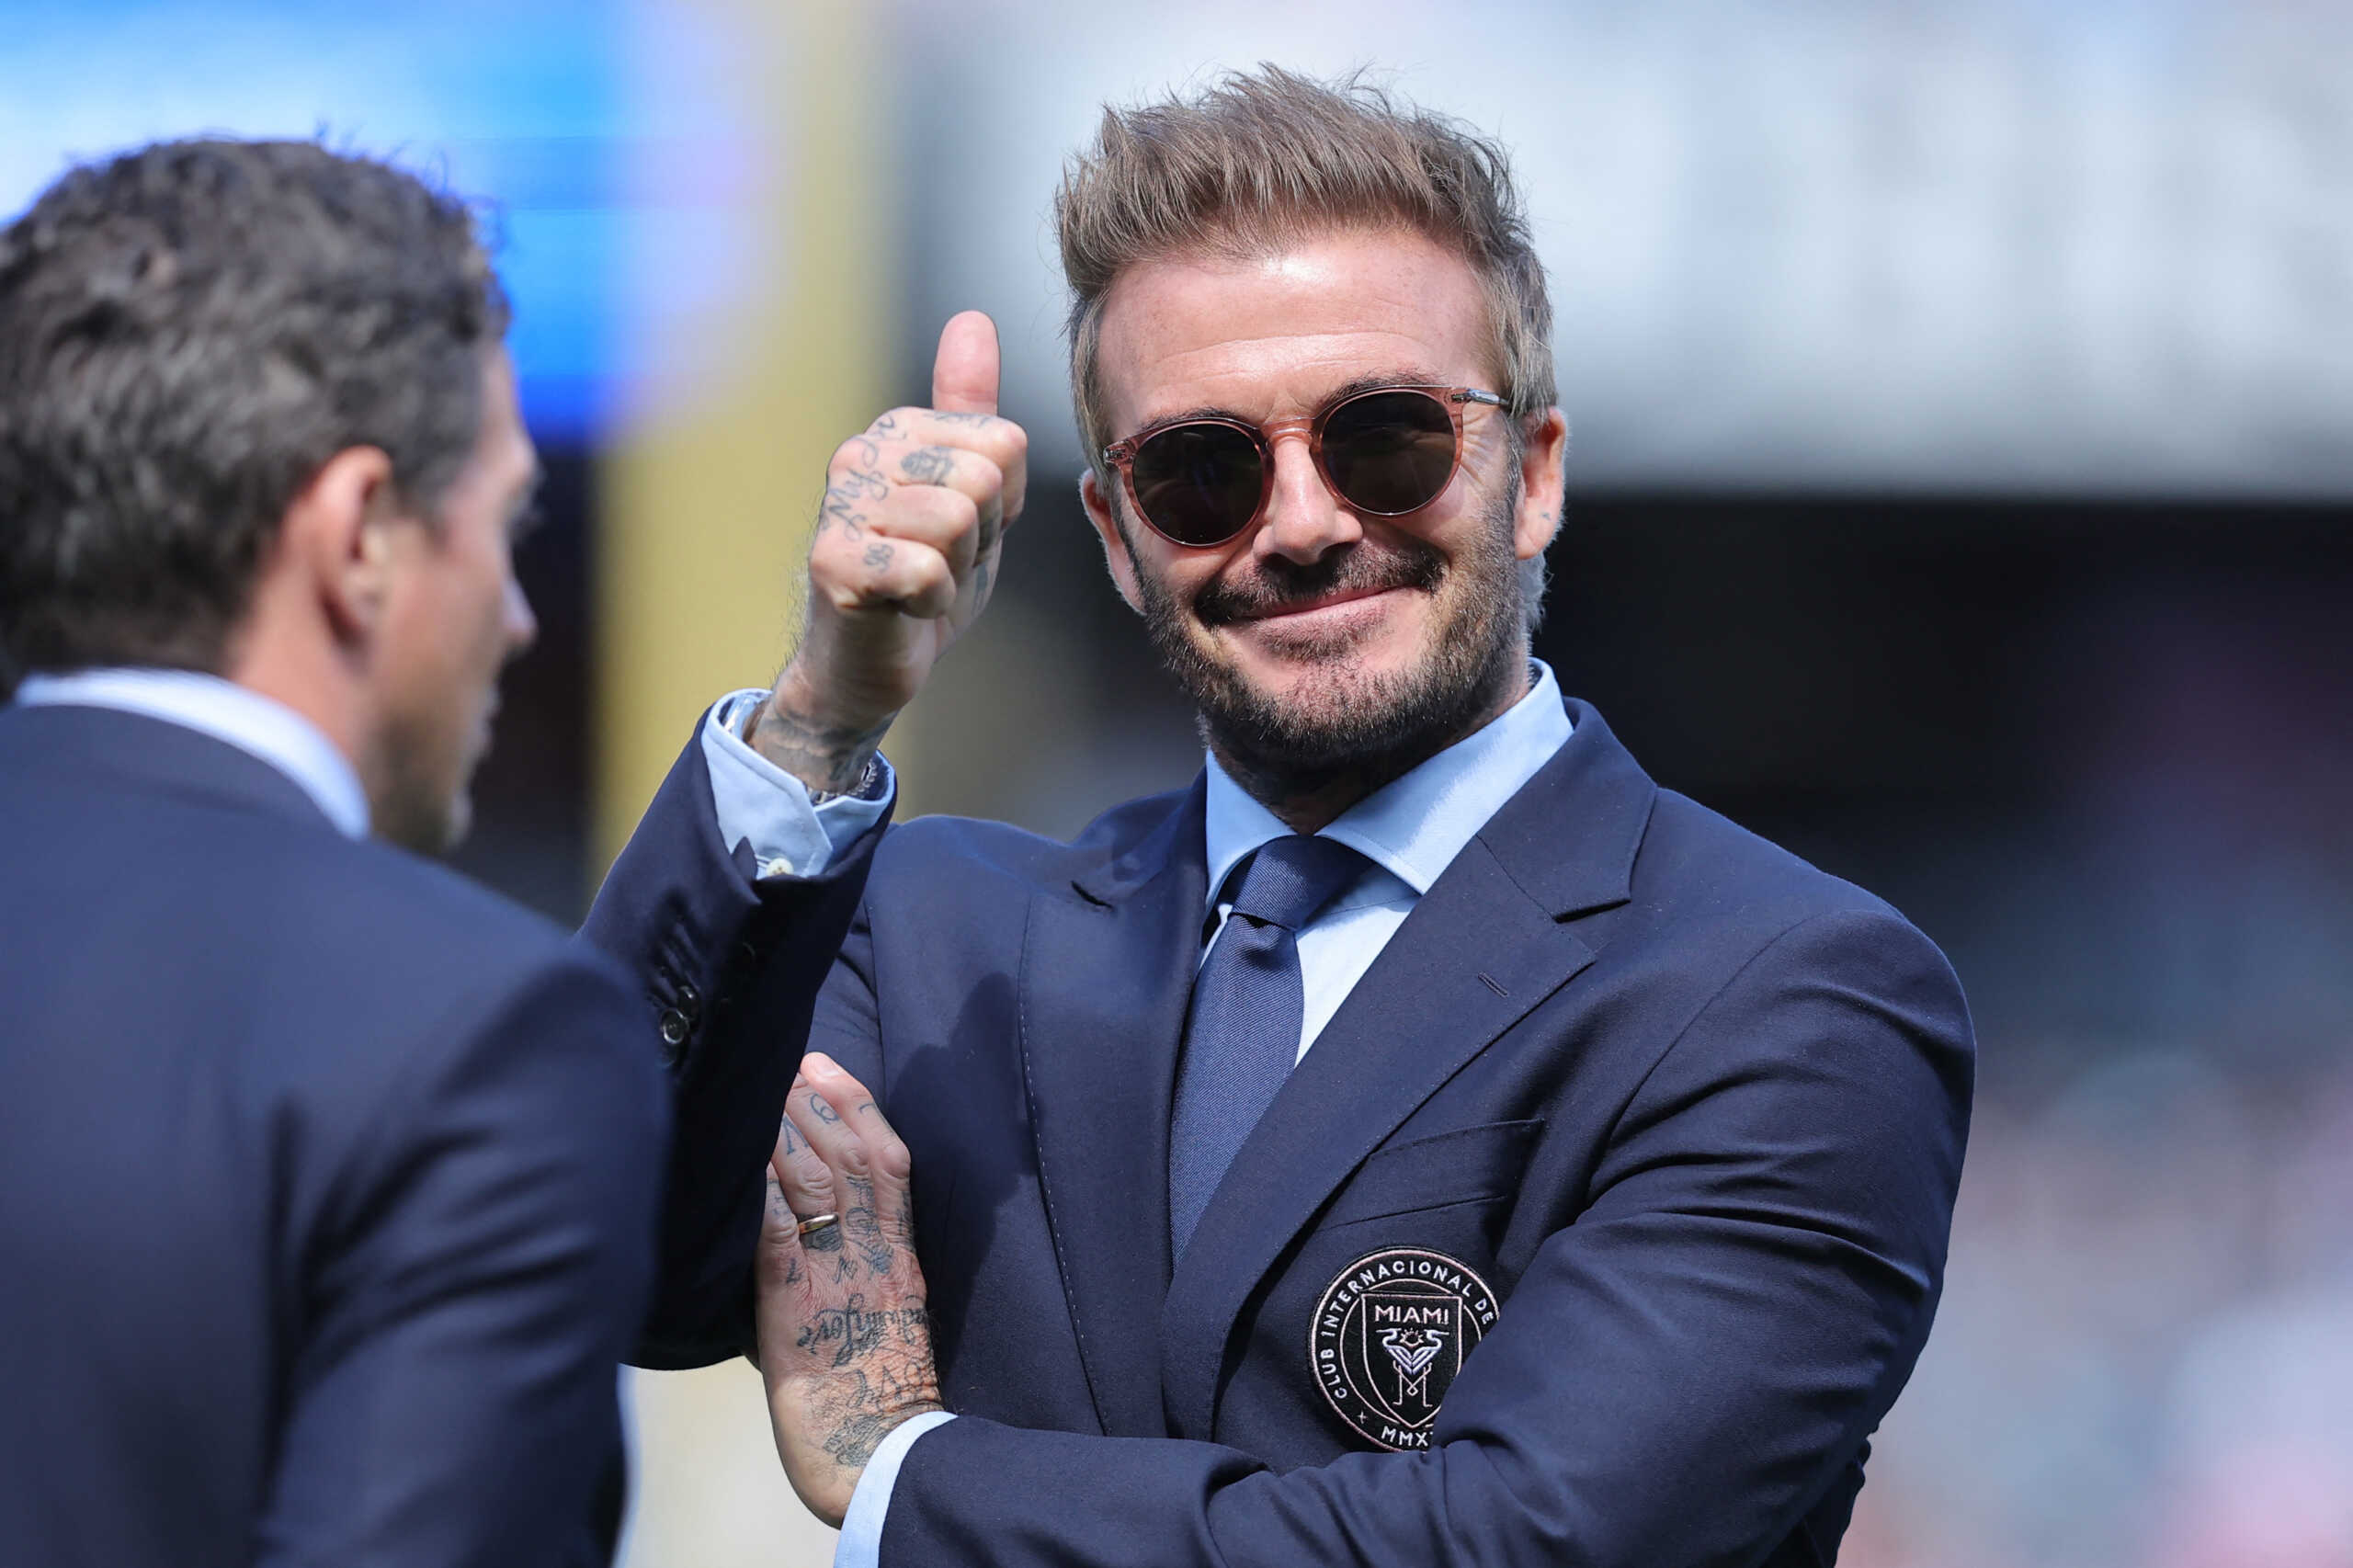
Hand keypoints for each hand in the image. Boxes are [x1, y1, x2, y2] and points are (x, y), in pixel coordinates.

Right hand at [751, 311, 1027, 792]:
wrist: (868, 665)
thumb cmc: (919, 580)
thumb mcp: (969, 493)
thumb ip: (972, 413)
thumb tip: (972, 319)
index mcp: (899, 429)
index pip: (1005, 443)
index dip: (1003, 505)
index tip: (962, 533)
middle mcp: (861, 451)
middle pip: (984, 478)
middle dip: (980, 538)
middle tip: (939, 562)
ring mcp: (840, 504)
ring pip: (958, 521)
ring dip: (955, 571)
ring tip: (918, 583)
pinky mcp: (833, 561)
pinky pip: (927, 571)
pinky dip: (931, 603)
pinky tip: (901, 608)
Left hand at [756, 1052, 942, 1527]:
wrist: (883, 1453)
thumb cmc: (877, 1401)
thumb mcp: (887, 1319)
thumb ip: (862, 1271)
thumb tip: (815, 1238)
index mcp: (901, 1256)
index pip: (888, 1160)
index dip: (854, 1104)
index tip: (822, 1064)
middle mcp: (874, 1252)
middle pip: (848, 1153)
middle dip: (810, 1099)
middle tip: (777, 1059)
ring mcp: (836, 1272)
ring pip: (812, 1177)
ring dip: (780, 1126)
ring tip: (752, 1088)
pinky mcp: (795, 1299)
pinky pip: (776, 1226)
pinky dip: (757, 1183)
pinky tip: (738, 1152)